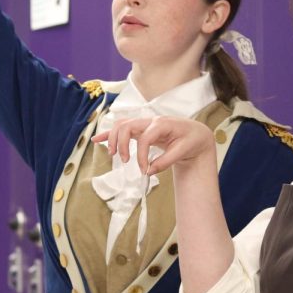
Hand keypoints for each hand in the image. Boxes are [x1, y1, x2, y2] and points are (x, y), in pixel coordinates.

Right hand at [93, 117, 215, 175]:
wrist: (195, 133)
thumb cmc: (191, 140)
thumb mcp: (184, 151)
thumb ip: (166, 161)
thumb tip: (148, 171)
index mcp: (162, 124)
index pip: (145, 139)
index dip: (141, 156)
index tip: (144, 171)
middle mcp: (151, 121)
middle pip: (127, 126)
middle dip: (121, 144)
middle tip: (124, 161)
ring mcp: (144, 124)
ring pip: (122, 125)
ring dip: (113, 138)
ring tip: (113, 155)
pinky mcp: (141, 129)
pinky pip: (122, 128)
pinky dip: (109, 134)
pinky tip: (97, 140)